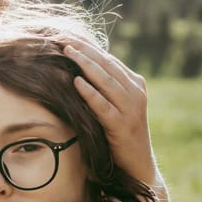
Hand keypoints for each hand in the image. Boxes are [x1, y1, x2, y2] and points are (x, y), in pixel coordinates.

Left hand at [65, 38, 172, 201]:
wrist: (139, 167)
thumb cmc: (122, 137)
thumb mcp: (117, 107)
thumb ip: (106, 88)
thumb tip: (81, 68)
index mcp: (135, 84)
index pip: (108, 59)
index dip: (87, 46)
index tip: (66, 34)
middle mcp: (136, 92)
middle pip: (106, 65)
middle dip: (83, 49)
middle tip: (62, 36)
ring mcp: (131, 109)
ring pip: (106, 80)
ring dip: (85, 64)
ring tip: (67, 51)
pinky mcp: (123, 126)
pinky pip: (104, 105)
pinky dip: (90, 93)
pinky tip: (76, 82)